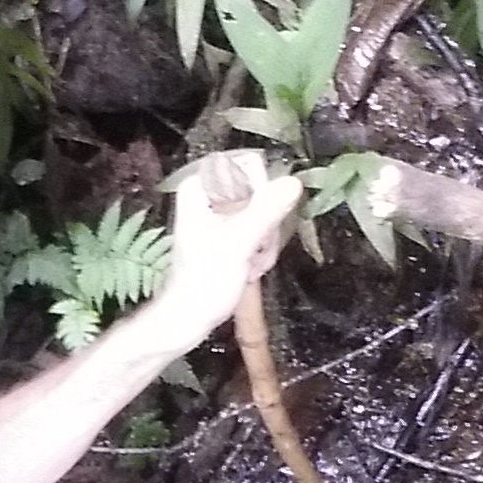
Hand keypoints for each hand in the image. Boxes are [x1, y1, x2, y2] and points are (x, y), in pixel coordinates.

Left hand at [159, 149, 302, 352]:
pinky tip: (250, 269)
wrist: (189, 317)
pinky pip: (260, 229)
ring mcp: (219, 214)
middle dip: (266, 222)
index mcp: (199, 185)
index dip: (262, 191)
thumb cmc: (204, 282)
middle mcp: (207, 193)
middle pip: (261, 189)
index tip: (256, 220)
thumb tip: (293, 182)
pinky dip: (260, 250)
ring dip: (266, 241)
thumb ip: (265, 210)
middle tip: (255, 249)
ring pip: (265, 212)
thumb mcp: (238, 243)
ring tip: (251, 264)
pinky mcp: (228, 232)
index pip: (249, 164)